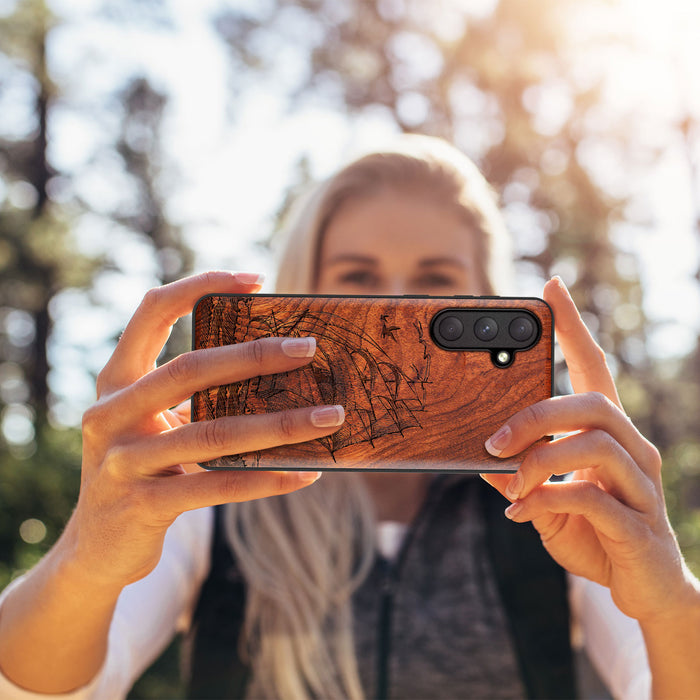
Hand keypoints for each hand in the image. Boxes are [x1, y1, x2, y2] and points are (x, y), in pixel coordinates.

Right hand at [64, 271, 344, 589]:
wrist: (96, 548)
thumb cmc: (142, 469)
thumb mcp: (154, 424)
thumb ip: (193, 396)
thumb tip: (277, 369)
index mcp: (116, 381)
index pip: (152, 312)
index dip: (200, 286)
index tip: (256, 279)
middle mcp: (111, 414)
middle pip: (190, 369)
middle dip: (255, 356)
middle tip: (309, 349)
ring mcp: (122, 462)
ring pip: (213, 433)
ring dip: (281, 424)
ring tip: (330, 416)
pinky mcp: (142, 505)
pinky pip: (218, 486)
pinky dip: (267, 478)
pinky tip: (307, 473)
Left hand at [481, 277, 695, 623]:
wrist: (643, 590)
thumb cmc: (594, 533)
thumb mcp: (546, 500)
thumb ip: (519, 477)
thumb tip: (481, 460)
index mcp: (608, 435)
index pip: (594, 368)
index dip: (574, 327)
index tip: (551, 287)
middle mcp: (633, 450)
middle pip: (591, 403)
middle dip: (536, 415)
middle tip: (492, 441)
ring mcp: (641, 486)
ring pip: (595, 443)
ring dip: (539, 459)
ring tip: (510, 482)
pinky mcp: (639, 525)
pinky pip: (591, 497)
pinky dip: (548, 499)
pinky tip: (524, 513)